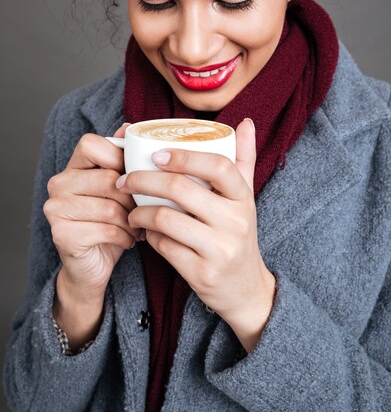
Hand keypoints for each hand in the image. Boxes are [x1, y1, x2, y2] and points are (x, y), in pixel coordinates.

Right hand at [43, 123, 141, 298]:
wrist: (93, 267)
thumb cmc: (110, 224)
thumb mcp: (120, 190)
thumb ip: (122, 158)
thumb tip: (129, 126)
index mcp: (72, 167)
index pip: (91, 144)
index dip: (118, 157)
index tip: (134, 177)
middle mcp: (58, 184)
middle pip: (108, 178)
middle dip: (133, 199)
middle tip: (142, 211)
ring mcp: (55, 209)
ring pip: (110, 207)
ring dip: (132, 222)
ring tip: (137, 228)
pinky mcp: (61, 234)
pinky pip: (107, 229)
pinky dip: (125, 238)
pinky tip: (127, 241)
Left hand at [117, 118, 275, 351]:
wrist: (245, 289)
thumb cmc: (238, 235)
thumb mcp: (245, 199)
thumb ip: (243, 159)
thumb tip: (245, 122)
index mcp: (244, 198)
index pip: (218, 166)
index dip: (184, 156)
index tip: (155, 154)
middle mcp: (236, 221)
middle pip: (181, 189)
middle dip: (144, 180)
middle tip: (125, 179)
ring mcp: (220, 249)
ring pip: (165, 218)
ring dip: (140, 211)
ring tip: (132, 209)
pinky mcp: (202, 273)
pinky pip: (164, 246)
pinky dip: (148, 235)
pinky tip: (145, 231)